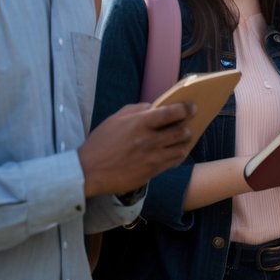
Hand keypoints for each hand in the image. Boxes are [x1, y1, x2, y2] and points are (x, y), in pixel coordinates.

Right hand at [81, 102, 195, 197]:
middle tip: (189, 123)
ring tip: (185, 137)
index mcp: (140, 124)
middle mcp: (149, 140)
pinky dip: (179, 155)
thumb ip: (138, 109)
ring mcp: (151, 157)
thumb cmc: (101, 143)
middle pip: (180, 131)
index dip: (185, 109)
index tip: (191, 107)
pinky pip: (173, 162)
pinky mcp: (151, 172)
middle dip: (187, 126)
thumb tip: (155, 106)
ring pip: (181, 148)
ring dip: (185, 141)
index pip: (171, 113)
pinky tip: (177, 151)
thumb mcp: (116, 119)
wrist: (87, 172)